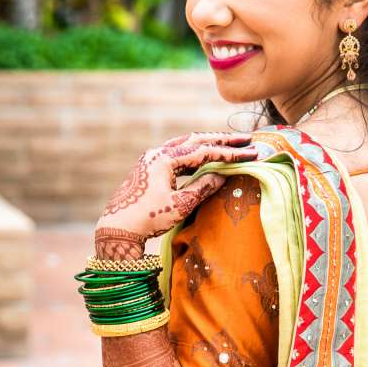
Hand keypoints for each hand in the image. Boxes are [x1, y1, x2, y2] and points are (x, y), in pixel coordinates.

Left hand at [93, 131, 255, 260]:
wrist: (118, 227)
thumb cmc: (148, 218)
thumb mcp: (180, 205)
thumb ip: (203, 187)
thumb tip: (222, 174)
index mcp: (163, 159)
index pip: (203, 151)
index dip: (229, 152)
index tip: (249, 152)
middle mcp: (157, 153)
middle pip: (195, 140)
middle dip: (221, 140)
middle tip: (246, 138)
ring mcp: (152, 159)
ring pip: (185, 145)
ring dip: (208, 144)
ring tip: (229, 143)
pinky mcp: (150, 167)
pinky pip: (176, 154)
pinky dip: (194, 155)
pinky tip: (205, 158)